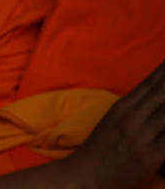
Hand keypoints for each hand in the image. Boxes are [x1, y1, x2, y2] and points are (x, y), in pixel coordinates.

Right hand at [67, 60, 164, 188]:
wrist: (88, 175)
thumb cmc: (101, 149)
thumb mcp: (113, 122)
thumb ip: (134, 109)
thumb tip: (153, 97)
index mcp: (123, 107)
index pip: (150, 83)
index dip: (164, 70)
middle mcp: (132, 117)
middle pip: (162, 92)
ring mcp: (142, 135)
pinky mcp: (151, 155)